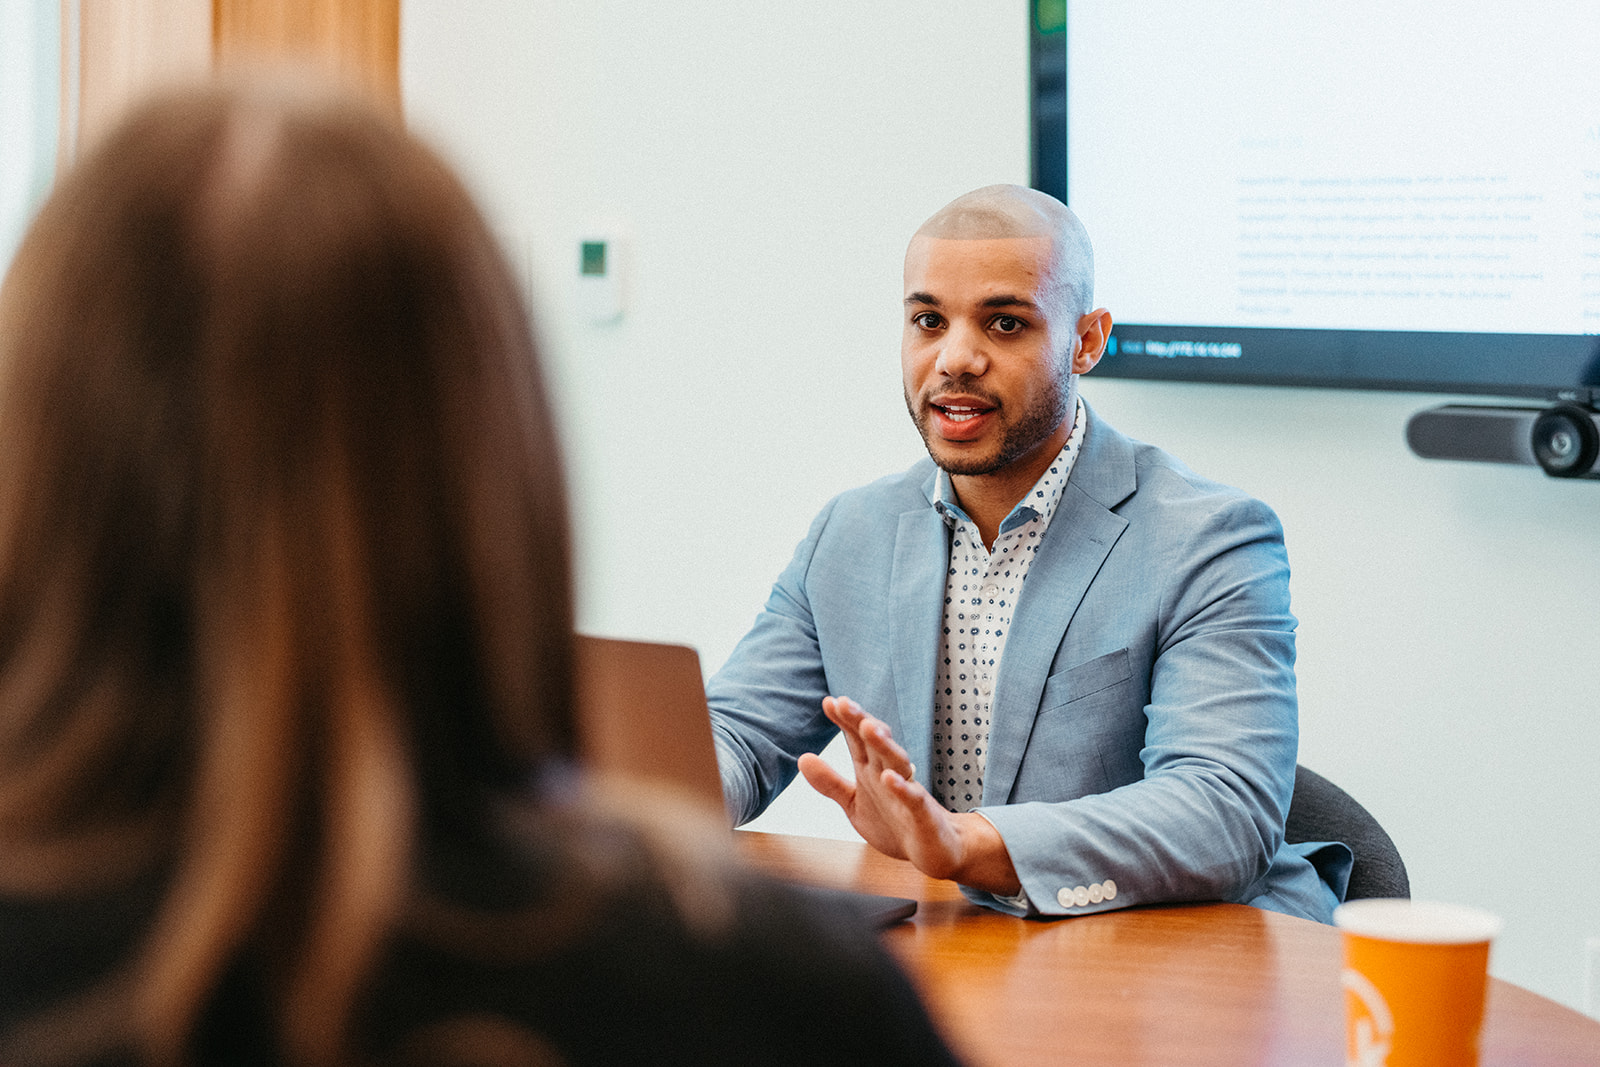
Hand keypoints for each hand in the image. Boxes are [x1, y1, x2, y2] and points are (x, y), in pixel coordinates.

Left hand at [798, 696, 1020, 894]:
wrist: (935, 850)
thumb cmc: (895, 823)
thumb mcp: (854, 804)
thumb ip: (831, 783)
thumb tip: (803, 758)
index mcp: (873, 770)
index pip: (858, 740)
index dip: (845, 721)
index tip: (828, 702)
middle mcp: (891, 774)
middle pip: (876, 743)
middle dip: (861, 722)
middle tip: (845, 703)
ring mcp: (908, 792)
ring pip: (897, 762)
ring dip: (884, 745)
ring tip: (869, 727)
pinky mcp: (923, 815)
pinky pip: (913, 799)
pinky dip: (902, 788)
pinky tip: (889, 778)